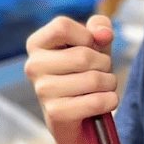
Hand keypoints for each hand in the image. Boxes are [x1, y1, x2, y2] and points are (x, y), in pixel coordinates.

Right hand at [24, 15, 117, 143]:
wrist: (80, 117)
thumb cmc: (85, 73)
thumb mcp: (94, 44)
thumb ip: (100, 26)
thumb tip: (104, 34)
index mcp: (37, 44)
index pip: (62, 26)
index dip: (86, 35)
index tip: (91, 46)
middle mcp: (33, 66)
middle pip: (83, 55)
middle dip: (105, 64)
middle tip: (102, 72)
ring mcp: (42, 91)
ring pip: (93, 79)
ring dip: (110, 83)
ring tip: (104, 87)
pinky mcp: (55, 113)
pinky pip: (96, 101)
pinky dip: (110, 100)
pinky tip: (106, 102)